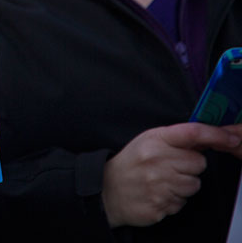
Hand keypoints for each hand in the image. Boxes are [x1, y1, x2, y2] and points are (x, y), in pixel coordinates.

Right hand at [103, 122, 241, 226]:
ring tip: (162, 182)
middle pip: (199, 163)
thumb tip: (207, 137)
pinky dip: (173, 200)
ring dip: (183, 186)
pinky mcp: (159, 203)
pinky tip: (158, 193)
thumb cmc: (131, 164)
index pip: (192, 132)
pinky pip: (182, 202)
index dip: (216, 134)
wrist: (107, 189)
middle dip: (190, 167)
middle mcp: (157, 160)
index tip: (231, 137)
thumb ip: (175, 139)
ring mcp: (158, 183)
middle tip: (171, 167)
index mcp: (155, 140)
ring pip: (194, 185)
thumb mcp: (148, 142)